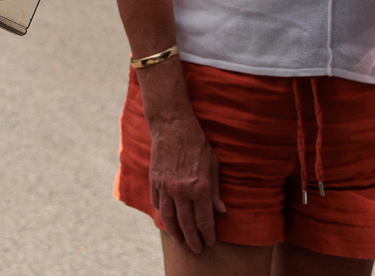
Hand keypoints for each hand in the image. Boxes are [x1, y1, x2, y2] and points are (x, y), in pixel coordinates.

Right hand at [148, 106, 226, 252]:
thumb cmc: (196, 142)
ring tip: (180, 240)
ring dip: (175, 231)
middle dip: (192, 239)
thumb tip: (221, 211)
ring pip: (168, 216)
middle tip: (196, 249)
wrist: (171, 124)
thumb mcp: (213, 165)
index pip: (204, 219)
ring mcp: (165, 185)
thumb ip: (216, 190)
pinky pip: (157, 202)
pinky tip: (167, 219)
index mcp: (200, 186)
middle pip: (186, 223)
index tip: (210, 243)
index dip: (208, 234)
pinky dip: (162, 213)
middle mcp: (181, 189)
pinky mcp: (154, 179)